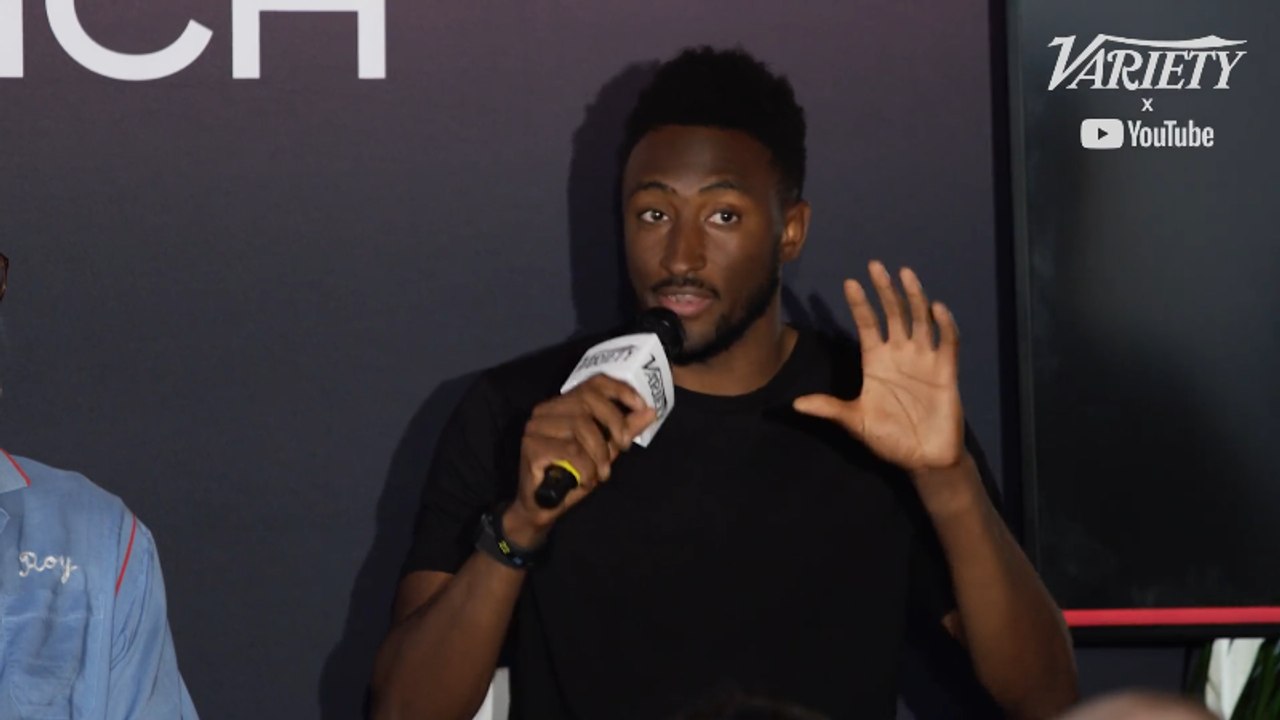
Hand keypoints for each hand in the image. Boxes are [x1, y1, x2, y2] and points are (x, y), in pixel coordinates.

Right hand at [506, 375, 656, 545]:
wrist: (543, 507)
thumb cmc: (573, 475)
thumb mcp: (606, 451)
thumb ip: (624, 430)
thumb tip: (650, 411)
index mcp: (563, 405)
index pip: (593, 383)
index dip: (620, 389)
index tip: (641, 406)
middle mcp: (546, 410)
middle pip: (588, 400)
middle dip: (614, 423)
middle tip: (624, 447)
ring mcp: (535, 427)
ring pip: (580, 425)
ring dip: (599, 453)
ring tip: (601, 473)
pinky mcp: (531, 446)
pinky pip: (571, 450)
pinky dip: (585, 468)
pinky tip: (585, 481)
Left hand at [793, 260, 964, 473]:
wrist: (923, 459)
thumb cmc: (889, 439)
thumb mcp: (855, 422)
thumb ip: (830, 409)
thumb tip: (795, 405)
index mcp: (876, 361)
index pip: (867, 324)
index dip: (859, 304)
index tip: (849, 282)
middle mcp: (900, 354)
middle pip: (892, 314)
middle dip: (884, 290)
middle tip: (875, 265)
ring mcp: (924, 360)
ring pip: (920, 320)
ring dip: (914, 297)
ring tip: (905, 274)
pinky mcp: (946, 371)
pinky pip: (947, 343)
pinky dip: (944, 325)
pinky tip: (937, 309)